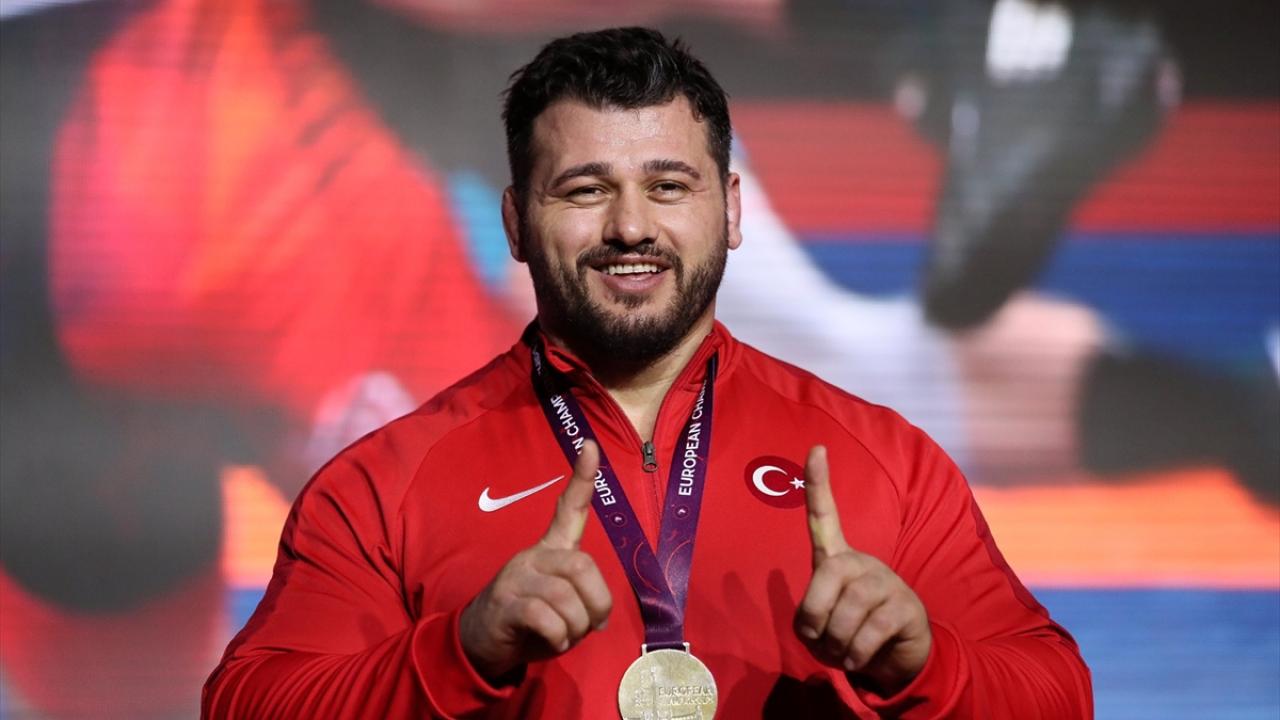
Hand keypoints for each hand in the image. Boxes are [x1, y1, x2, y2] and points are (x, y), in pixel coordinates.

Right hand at [459, 440, 612, 682]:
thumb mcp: (562, 605)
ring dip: (576, 627)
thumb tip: (600, 616)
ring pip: (566, 597)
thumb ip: (582, 600)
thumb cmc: (530, 620)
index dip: (582, 478)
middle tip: (593, 625)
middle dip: (597, 603)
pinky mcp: (505, 604)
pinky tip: (551, 642)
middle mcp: (533, 556)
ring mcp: (517, 578)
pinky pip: (546, 618)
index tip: (590, 444)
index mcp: (550, 550)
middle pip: (582, 567)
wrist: (480, 641)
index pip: (568, 507)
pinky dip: (558, 637)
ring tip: (566, 636)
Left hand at [794, 446, 930, 694]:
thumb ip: (812, 617)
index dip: (818, 483)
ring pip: (849, 609)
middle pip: (828, 574)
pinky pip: (871, 630)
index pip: (824, 516)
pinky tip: (859, 660)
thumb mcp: (820, 626)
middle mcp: (863, 562)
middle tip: (820, 639)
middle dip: (815, 614)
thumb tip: (820, 623)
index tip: (816, 447)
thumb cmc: (848, 635)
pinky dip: (856, 654)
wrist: (896, 660)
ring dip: (837, 642)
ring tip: (843, 653)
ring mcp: (888, 582)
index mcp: (837, 560)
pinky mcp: (908, 608)